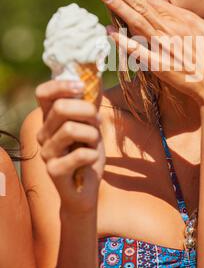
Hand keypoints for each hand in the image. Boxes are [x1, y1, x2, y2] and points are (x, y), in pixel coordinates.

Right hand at [36, 80, 104, 213]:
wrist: (84, 190)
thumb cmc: (88, 152)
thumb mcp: (90, 125)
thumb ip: (88, 104)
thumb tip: (94, 77)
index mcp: (49, 119)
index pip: (43, 93)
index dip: (61, 86)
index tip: (81, 87)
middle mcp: (43, 133)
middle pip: (61, 108)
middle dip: (87, 111)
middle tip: (97, 121)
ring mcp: (46, 152)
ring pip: (72, 129)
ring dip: (92, 134)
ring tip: (94, 143)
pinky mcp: (54, 171)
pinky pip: (80, 154)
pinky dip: (93, 154)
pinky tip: (91, 159)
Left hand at [98, 0, 203, 105]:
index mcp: (186, 20)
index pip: (157, 2)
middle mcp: (171, 31)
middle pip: (142, 8)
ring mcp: (163, 49)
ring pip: (136, 24)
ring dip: (119, 8)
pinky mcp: (159, 67)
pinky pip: (137, 52)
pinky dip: (122, 41)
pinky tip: (109, 31)